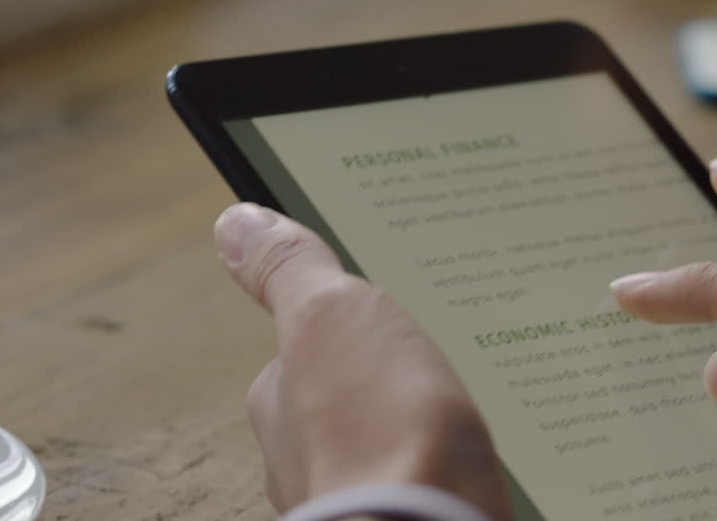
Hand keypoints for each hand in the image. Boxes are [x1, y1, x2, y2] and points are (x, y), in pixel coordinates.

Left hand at [214, 203, 510, 519]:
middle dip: (395, 369)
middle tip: (448, 340)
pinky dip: (451, 461)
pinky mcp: (411, 510)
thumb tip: (236, 224)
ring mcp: (361, 485)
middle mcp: (309, 450)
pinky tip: (479, 452)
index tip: (397, 294)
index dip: (353, 312)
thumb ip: (291, 269)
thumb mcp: (331, 315)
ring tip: (474, 396)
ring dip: (427, 419)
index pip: (308, 338)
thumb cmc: (373, 429)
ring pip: (395, 435)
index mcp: (280, 395)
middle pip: (354, 388)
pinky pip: (431, 472)